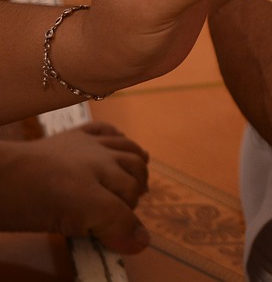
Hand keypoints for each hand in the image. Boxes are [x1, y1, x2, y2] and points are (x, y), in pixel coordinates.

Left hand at [0, 123, 150, 253]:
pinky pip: (105, 130)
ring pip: (127, 149)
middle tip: (127, 210)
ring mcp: (87, 144)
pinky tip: (119, 145)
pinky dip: (119, 138)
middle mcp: (100, 158)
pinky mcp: (73, 135)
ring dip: (137, 165)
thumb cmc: (30, 201)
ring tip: (136, 180)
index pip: (129, 201)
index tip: (124, 239)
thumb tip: (143, 241)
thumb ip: (113, 225)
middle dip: (136, 192)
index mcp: (104, 176)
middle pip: (134, 173)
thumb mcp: (73, 220)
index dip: (129, 224)